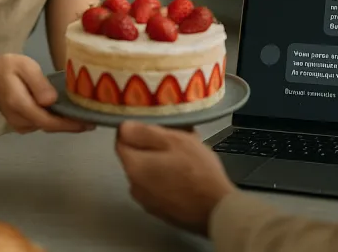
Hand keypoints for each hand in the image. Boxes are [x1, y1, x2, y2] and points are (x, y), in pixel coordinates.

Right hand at [0, 54, 92, 133]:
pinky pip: (44, 124)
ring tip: (87, 113)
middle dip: (73, 125)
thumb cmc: (6, 69)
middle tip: (95, 118)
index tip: (89, 122)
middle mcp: (20, 120)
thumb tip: (52, 100)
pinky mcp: (24, 125)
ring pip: (49, 127)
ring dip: (67, 123)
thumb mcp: (23, 66)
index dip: (69, 124)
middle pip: (51, 127)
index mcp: (20, 104)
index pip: (48, 121)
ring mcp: (21, 125)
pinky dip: (59, 121)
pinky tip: (72, 113)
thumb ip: (38, 82)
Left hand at [115, 121, 235, 235]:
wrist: (216, 209)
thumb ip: (145, 132)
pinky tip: (187, 177)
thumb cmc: (197, 171)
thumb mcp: (174, 141)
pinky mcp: (160, 211)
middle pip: (136, 157)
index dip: (136, 129)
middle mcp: (134, 186)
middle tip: (177, 141)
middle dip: (153, 146)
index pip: (121, 141)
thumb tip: (123, 127)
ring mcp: (147, 202)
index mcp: (134, 166)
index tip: (155, 126)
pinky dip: (167, 179)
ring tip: (186, 158)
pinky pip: (158, 187)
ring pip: (149, 172)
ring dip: (161, 163)